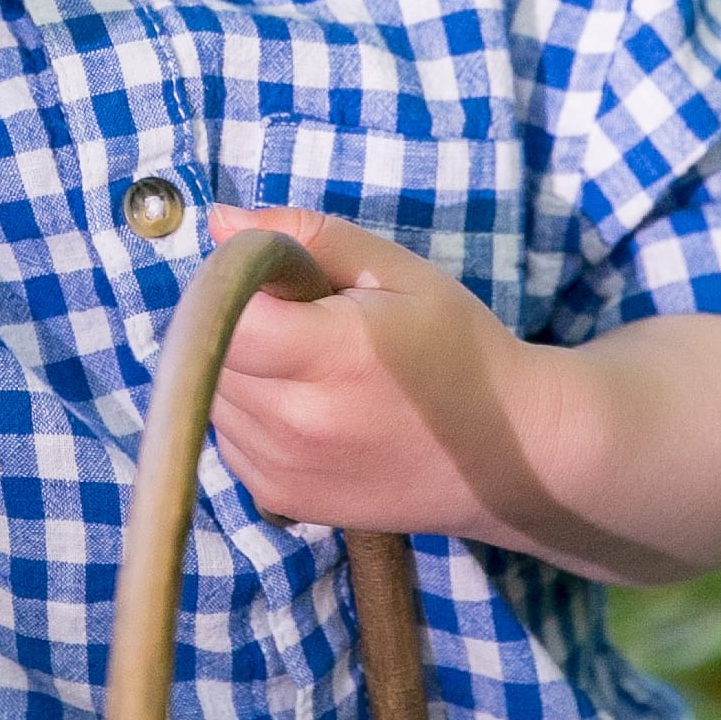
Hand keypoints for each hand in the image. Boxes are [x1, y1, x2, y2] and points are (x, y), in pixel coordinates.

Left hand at [206, 201, 720, 582]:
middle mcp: (297, 421)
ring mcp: (283, 470)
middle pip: (211, 354)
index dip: (239, 285)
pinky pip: (229, 438)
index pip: (223, 310)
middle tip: (306, 320)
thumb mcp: (397, 273)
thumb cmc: (459, 349)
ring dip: (241, 371)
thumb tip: (219, 219)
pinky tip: (308, 405)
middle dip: (239, 325)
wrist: (509, 456)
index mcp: (330, 356)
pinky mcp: (281, 499)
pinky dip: (250, 414)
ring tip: (313, 365)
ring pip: (212, 398)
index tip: (282, 281)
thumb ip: (306, 239)